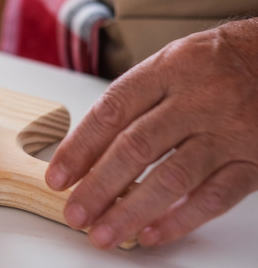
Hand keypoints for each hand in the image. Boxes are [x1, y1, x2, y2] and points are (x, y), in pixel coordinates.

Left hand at [46, 18, 257, 247]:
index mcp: (168, 70)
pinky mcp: (254, 160)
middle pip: (136, 148)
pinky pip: (214, 196)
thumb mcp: (171, 62)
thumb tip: (87, 151)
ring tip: (104, 233)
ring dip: (132, 211)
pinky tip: (150, 234)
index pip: (112, 112)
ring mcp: (227, 132)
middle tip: (75, 214)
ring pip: (172, 178)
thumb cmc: (215, 64)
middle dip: (99, 187)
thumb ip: (134, 101)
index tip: (58, 177)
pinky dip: (179, 219)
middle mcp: (196, 100)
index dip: (80, 148)